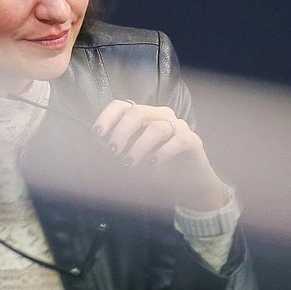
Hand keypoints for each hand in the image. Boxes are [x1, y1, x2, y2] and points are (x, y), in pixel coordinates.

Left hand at [92, 100, 226, 210]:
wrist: (186, 183)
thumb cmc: (156, 169)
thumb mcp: (132, 158)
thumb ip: (119, 149)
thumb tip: (102, 145)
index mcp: (144, 116)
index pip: (122, 106)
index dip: (108, 117)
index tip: (97, 134)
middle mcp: (161, 116)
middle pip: (138, 112)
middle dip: (122, 132)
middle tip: (114, 151)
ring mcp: (179, 127)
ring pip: (157, 128)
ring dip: (139, 146)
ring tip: (130, 163)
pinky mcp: (193, 141)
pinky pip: (179, 140)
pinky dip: (163, 152)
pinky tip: (153, 164)